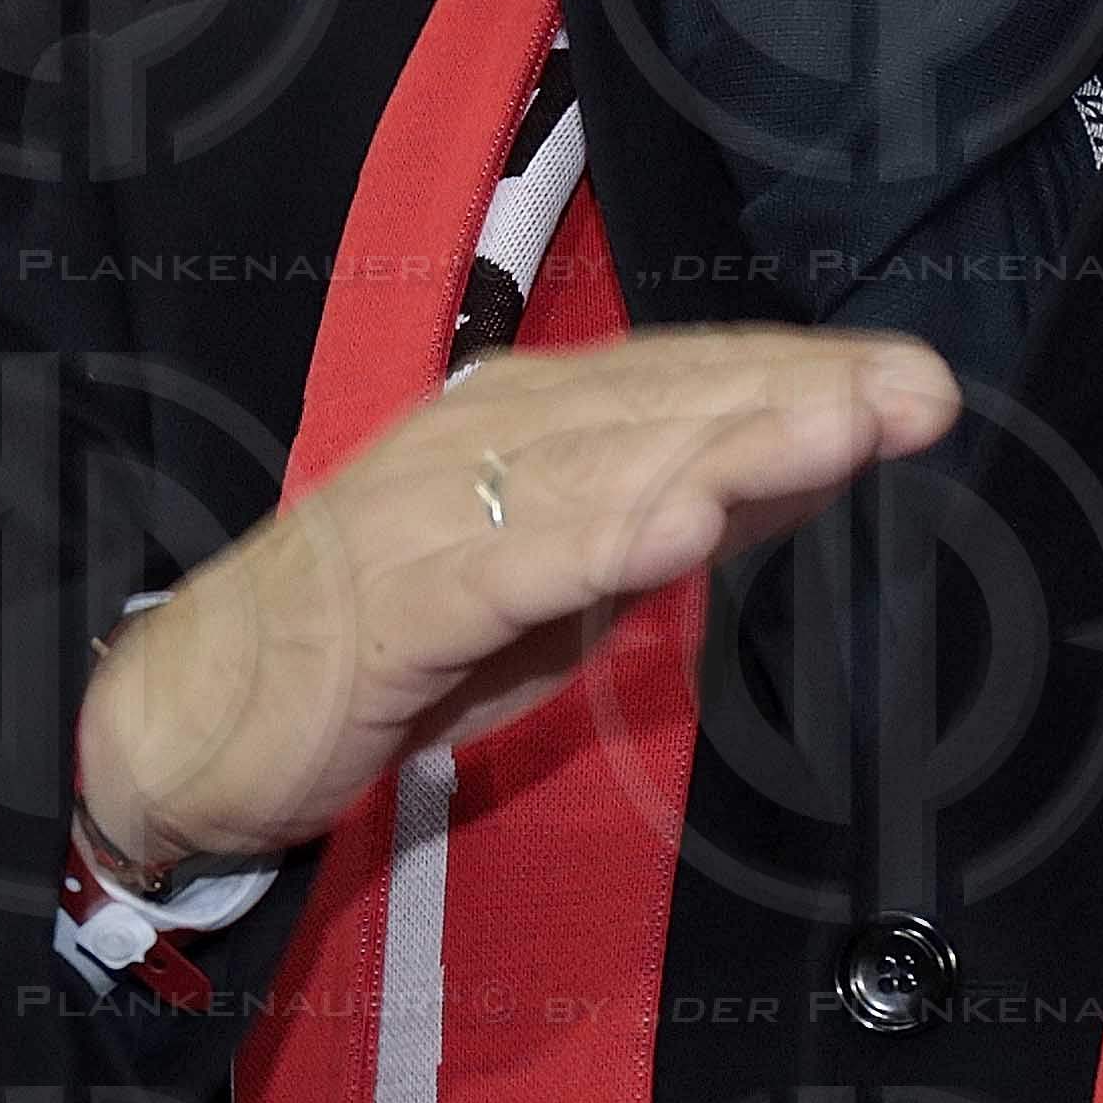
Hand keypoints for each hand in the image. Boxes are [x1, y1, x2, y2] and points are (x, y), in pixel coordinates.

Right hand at [76, 326, 962, 871]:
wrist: (184, 726)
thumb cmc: (374, 654)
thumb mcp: (543, 587)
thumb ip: (653, 528)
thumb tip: (791, 477)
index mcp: (512, 423)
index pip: (677, 381)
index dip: (794, 375)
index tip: (913, 382)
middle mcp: (472, 440)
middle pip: (658, 405)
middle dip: (794, 396)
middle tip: (917, 390)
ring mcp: (429, 513)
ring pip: (605, 466)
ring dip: (730, 444)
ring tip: (842, 429)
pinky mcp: (391, 602)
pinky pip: (515, 563)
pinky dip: (605, 538)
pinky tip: (690, 524)